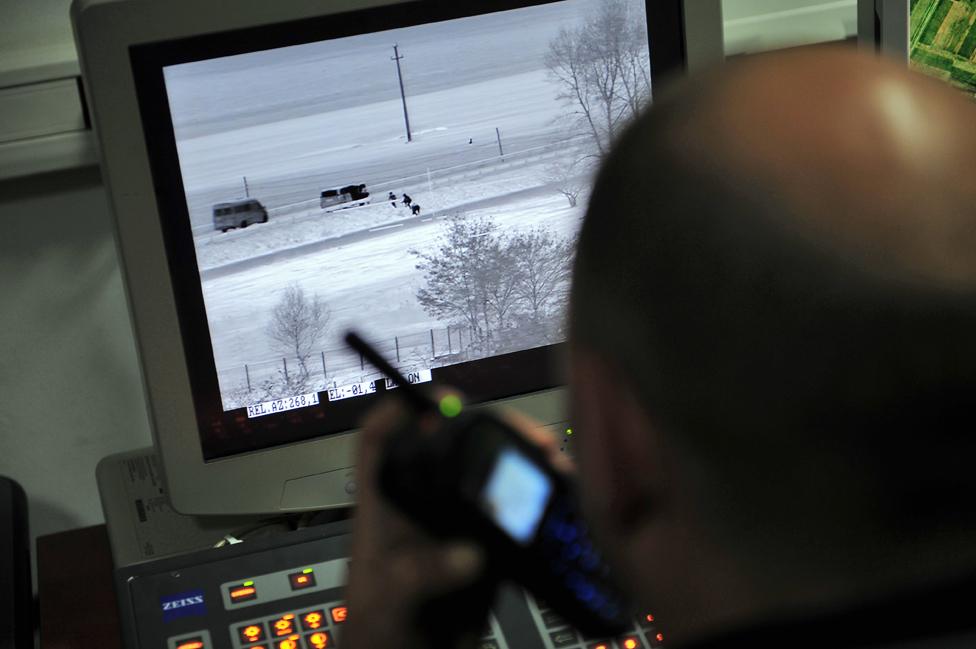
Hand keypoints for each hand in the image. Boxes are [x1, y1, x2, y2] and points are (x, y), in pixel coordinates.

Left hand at [342, 395, 572, 648]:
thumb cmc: (377, 636)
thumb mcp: (391, 599)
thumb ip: (421, 573)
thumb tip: (468, 554)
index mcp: (385, 507)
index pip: (379, 441)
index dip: (400, 410)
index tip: (438, 400)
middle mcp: (420, 507)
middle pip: (444, 447)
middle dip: (483, 427)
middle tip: (519, 430)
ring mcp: (455, 526)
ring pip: (483, 474)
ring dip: (516, 459)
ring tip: (548, 454)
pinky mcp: (487, 550)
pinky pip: (512, 514)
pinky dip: (536, 500)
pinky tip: (558, 493)